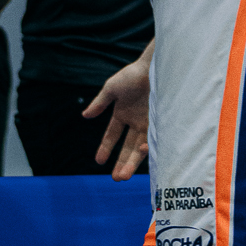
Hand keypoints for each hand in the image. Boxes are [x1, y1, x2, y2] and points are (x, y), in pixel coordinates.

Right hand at [83, 52, 151, 179]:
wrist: (155, 67)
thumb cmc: (133, 74)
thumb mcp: (112, 88)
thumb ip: (100, 103)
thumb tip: (85, 116)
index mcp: (122, 114)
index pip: (112, 136)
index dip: (105, 148)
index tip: (99, 161)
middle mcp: (136, 121)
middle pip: (127, 147)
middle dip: (122, 163)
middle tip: (116, 178)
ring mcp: (148, 122)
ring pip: (140, 148)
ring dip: (132, 162)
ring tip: (125, 176)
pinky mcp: (160, 121)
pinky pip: (153, 138)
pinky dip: (148, 147)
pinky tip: (142, 152)